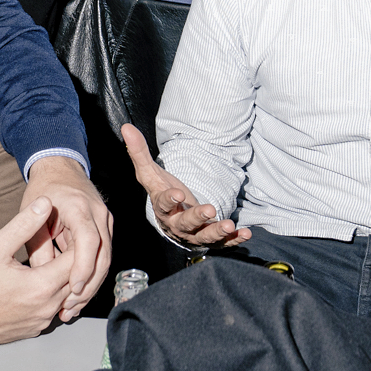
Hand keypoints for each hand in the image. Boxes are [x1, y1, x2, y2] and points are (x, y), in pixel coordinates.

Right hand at [0, 197, 78, 347]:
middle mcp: (45, 308)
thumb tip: (46, 203)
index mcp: (40, 286)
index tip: (71, 230)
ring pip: (66, 297)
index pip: (77, 261)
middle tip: (68, 241)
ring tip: (57, 258)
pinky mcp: (33, 330)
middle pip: (76, 280)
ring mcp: (40, 322)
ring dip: (66, 279)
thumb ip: (23, 224)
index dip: (78, 243)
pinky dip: (54, 295)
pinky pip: (53, 310)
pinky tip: (43, 280)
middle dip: (76, 260)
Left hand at [21, 156, 112, 322]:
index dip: (82, 267)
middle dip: (88, 285)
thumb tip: (43, 279)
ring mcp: (106, 220)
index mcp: (80, 207)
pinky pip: (102, 257)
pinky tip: (78, 294)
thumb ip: (38, 248)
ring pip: (105, 260)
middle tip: (69, 308)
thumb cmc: (43, 191)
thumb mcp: (32, 218)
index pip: (89, 240)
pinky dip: (91, 277)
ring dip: (90, 286)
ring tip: (72, 308)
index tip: (72, 288)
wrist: (60, 169)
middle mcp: (99, 213)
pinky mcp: (105, 229)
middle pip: (103, 255)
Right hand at [121, 124, 249, 247]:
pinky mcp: (209, 239)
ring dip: (217, 232)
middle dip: (197, 218)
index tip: (178, 194)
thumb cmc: (162, 193)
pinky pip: (221, 242)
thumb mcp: (150, 173)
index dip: (170, 200)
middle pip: (185, 224)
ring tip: (229, 225)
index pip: (163, 205)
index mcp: (163, 209)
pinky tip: (245, 233)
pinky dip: (233, 240)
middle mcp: (177, 224)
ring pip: (204, 236)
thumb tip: (126, 128)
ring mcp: (194, 234)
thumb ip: (139, 152)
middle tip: (209, 210)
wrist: (173, 219)